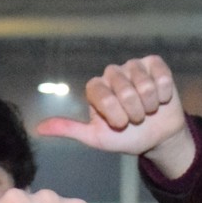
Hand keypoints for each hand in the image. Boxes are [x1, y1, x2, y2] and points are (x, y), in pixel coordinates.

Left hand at [37, 56, 196, 178]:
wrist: (157, 138)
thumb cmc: (124, 137)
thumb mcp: (95, 138)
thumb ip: (69, 129)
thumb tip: (38, 129)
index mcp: (95, 89)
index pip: (102, 95)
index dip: (115, 113)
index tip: (120, 125)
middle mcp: (112, 74)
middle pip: (125, 90)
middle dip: (134, 111)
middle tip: (136, 119)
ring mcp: (133, 66)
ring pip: (143, 84)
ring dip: (150, 104)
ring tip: (149, 110)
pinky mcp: (154, 64)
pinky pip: (160, 75)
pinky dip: (163, 93)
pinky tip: (161, 99)